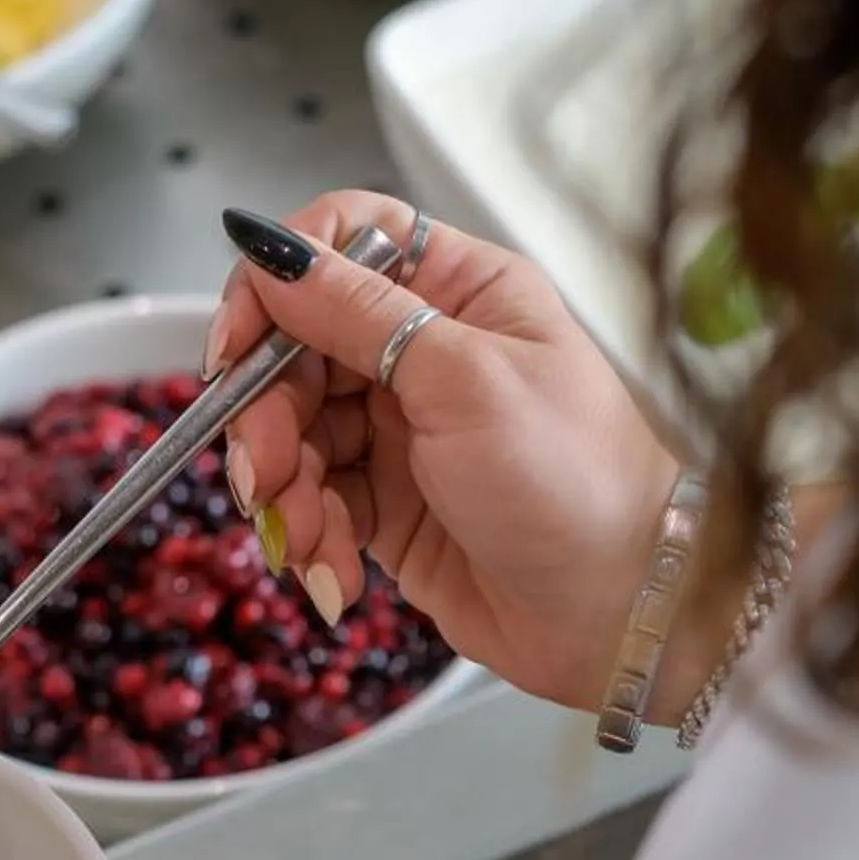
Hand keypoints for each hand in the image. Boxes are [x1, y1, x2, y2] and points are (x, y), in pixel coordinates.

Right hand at [205, 194, 684, 711]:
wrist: (622, 614)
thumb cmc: (575, 483)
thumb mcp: (463, 380)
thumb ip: (357, 314)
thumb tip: (271, 249)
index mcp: (458, 291)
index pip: (338, 245)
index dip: (274, 286)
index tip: (236, 347)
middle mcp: (424, 349)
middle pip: (295, 348)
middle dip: (265, 416)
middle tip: (266, 475)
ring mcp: (402, 429)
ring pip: (291, 431)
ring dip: (283, 489)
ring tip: (311, 540)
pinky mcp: (387, 504)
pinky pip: (313, 501)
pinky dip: (309, 536)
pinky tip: (333, 572)